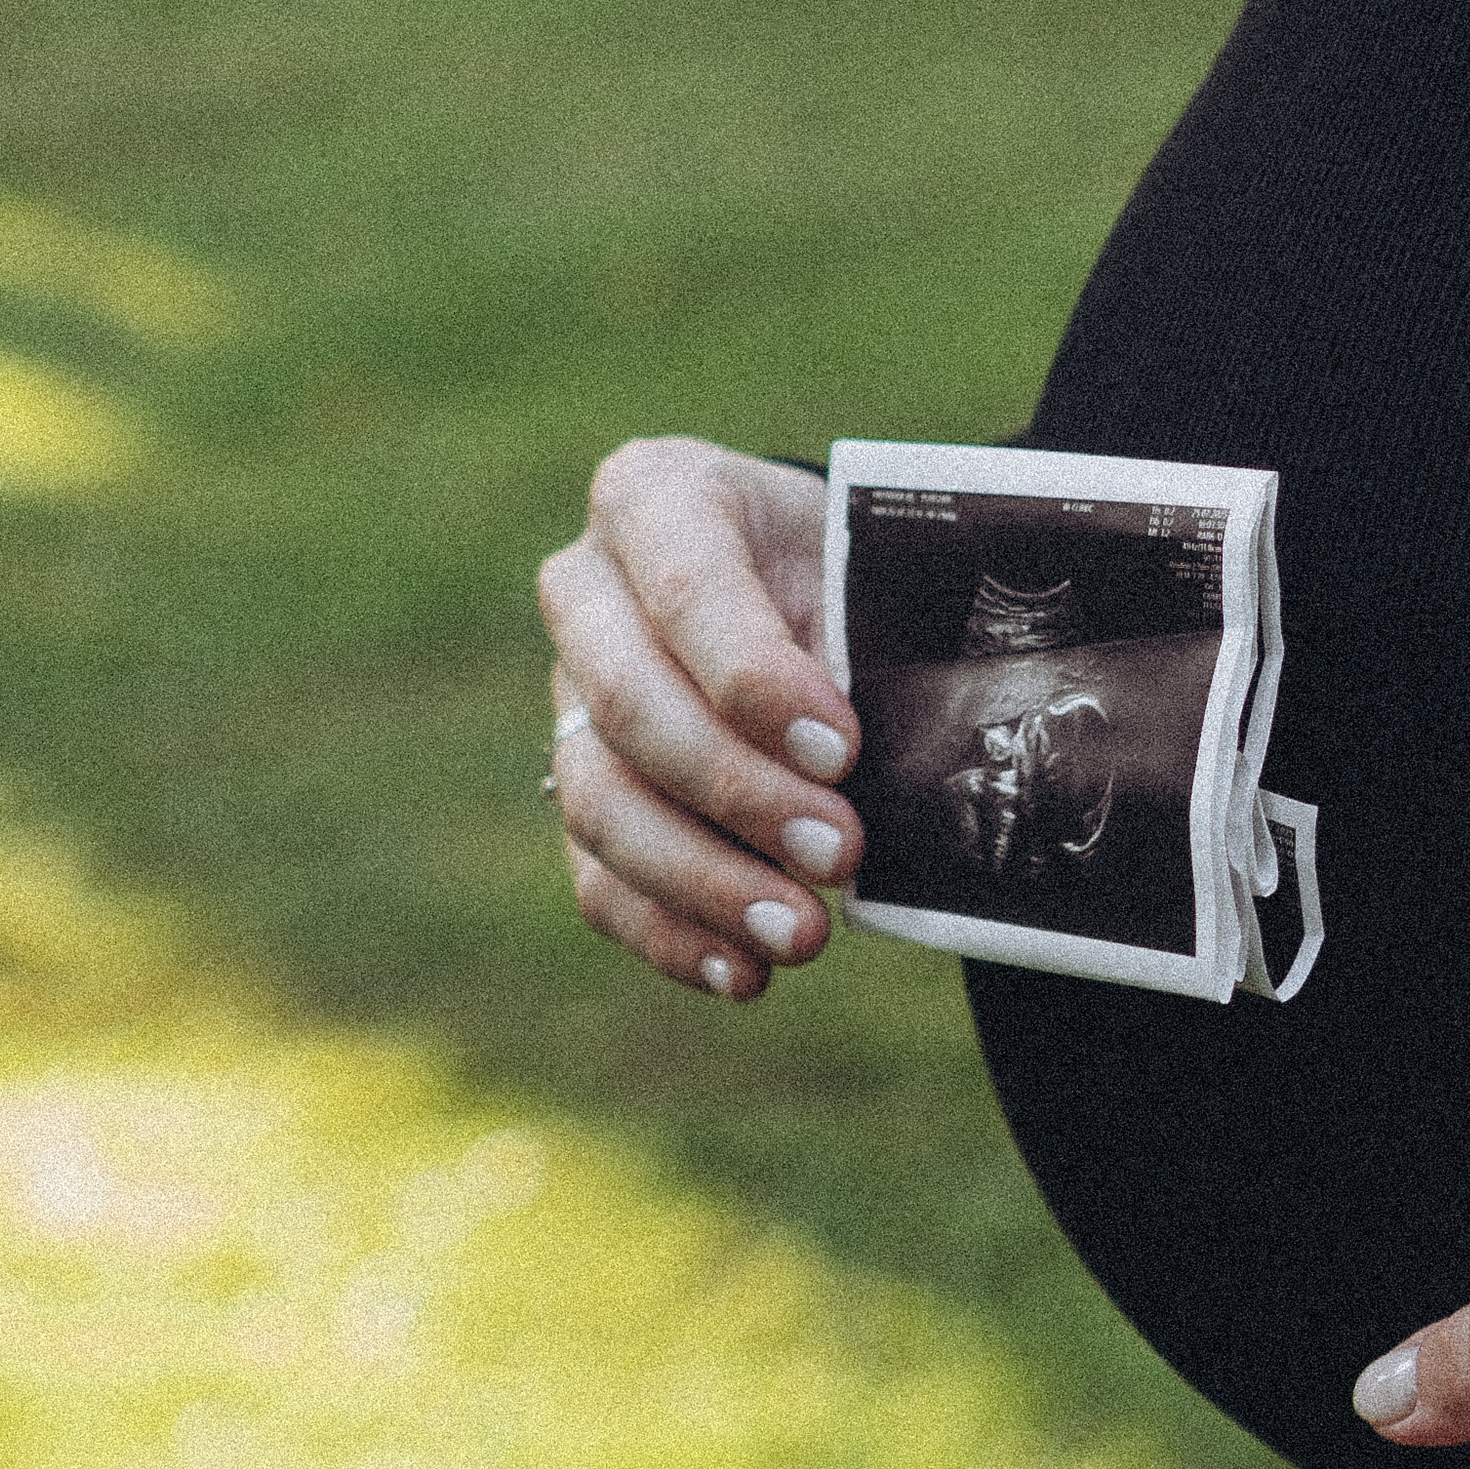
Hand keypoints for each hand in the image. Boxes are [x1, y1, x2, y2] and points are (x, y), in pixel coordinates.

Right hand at [535, 437, 863, 1001]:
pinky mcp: (580, 786)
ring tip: (803, 935)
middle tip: (844, 852)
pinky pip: (596, 874)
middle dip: (740, 793)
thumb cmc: (855, 563)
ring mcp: (568, 694)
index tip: (842, 749)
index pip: (686, 588)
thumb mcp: (872, 558)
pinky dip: (669, 933)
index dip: (754, 679)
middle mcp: (587, 590)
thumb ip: (869, 631)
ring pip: (600, 801)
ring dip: (703, 881)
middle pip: (630, 705)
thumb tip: (901, 759)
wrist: (823, 589)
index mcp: (657, 495)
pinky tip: (743, 973)